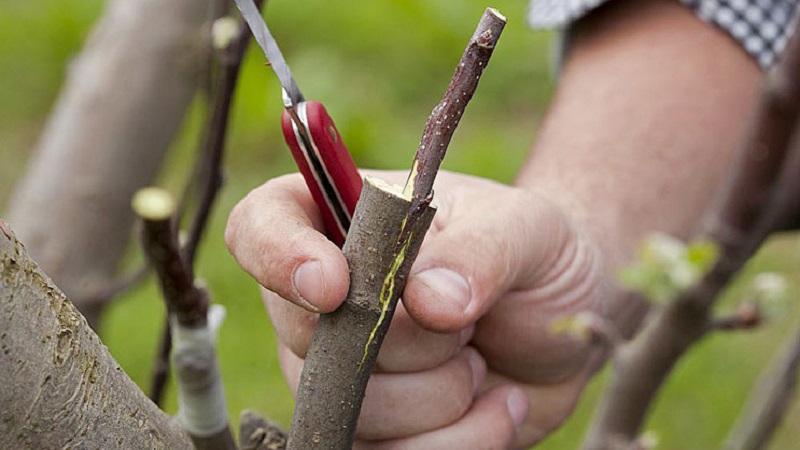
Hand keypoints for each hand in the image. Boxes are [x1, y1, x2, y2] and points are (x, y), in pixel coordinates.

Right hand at [226, 170, 608, 447]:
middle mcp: (325, 300)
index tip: (335, 286)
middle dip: (406, 343)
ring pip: (355, 409)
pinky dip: (460, 441)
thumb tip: (427, 301)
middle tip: (467, 323)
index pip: (260, 226)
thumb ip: (480, 252)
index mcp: (343, 221)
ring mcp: (342, 372)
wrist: (561, 323)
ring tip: (483, 360)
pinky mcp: (376, 431)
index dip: (278, 257)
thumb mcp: (525, 229)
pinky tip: (499, 406)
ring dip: (442, 395)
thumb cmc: (532, 255)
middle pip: (308, 337)